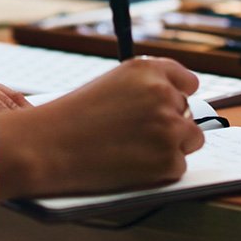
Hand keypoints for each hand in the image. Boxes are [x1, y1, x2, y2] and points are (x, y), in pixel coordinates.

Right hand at [0, 56, 204, 200]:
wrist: (49, 146)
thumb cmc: (72, 117)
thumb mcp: (111, 84)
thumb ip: (144, 87)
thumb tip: (174, 101)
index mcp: (147, 69)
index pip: (187, 81)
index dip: (180, 95)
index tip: (175, 104)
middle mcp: (163, 93)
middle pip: (188, 112)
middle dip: (170, 123)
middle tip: (137, 135)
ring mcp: (169, 127)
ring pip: (191, 139)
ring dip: (171, 146)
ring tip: (136, 150)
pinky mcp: (169, 161)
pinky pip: (178, 166)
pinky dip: (160, 171)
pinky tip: (132, 165)